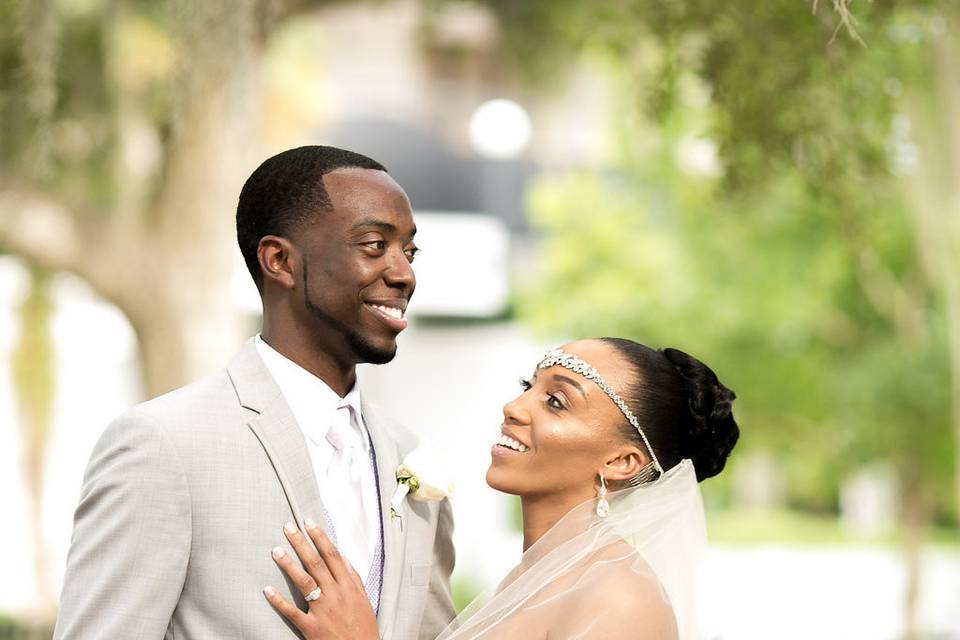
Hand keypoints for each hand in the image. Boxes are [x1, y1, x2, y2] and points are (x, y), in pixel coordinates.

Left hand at [264, 519, 378, 639]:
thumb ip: (353, 578)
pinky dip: (280, 601)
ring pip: (304, 582)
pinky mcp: (311, 628)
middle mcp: (335, 595)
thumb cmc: (363, 627)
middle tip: (288, 528)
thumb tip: (342, 557)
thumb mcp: (364, 599)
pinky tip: (268, 589)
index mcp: (348, 586)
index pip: (332, 556)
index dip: (320, 538)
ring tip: (276, 551)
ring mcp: (323, 611)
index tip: (309, 523)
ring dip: (289, 565)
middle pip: (316, 563)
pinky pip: (293, 612)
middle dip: (301, 544)